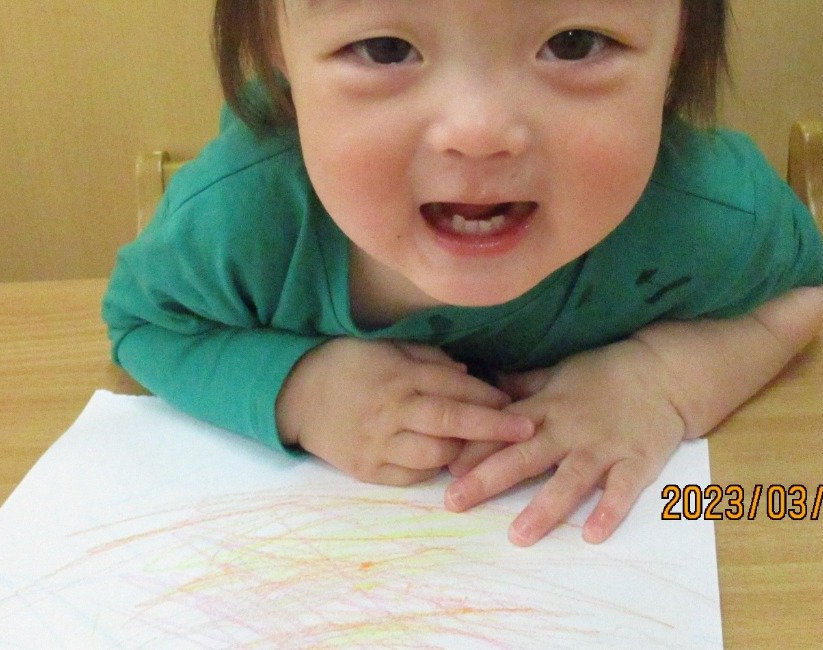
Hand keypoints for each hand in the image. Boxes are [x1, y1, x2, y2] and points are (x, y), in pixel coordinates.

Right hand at [275, 337, 534, 486]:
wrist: (295, 393)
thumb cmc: (348, 363)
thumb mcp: (387, 347)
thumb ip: (429, 358)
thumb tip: (469, 373)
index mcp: (398, 377)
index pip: (454, 387)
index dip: (489, 397)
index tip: (518, 402)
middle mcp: (391, 411)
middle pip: (451, 422)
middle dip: (493, 428)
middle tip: (526, 430)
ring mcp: (379, 444)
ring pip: (436, 455)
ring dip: (465, 452)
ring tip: (485, 448)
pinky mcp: (368, 470)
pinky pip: (412, 476)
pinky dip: (435, 468)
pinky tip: (448, 460)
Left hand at [444, 338, 684, 545]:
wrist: (663, 371)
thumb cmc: (605, 373)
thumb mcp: (558, 372)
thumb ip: (521, 386)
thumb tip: (479, 388)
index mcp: (548, 408)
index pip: (503, 430)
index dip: (474, 448)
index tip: (445, 467)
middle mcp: (570, 429)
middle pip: (524, 456)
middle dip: (488, 478)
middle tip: (455, 502)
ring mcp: (604, 447)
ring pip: (570, 479)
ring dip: (544, 507)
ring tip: (519, 535)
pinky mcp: (637, 462)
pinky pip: (622, 490)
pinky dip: (609, 511)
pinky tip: (592, 534)